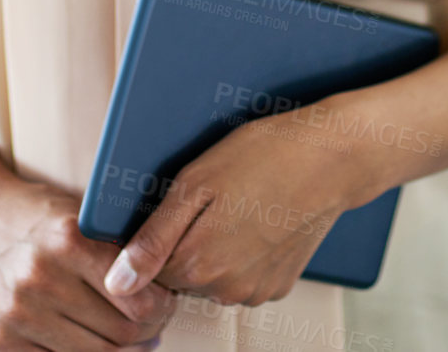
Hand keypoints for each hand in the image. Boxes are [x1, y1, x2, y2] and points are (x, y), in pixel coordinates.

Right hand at [0, 168, 179, 351]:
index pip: (136, 297)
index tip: (168, 300)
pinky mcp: (3, 341)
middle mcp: (40, 278)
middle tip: (156, 321)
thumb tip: (162, 286)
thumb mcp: (78, 212)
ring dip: (123, 351)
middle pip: (120, 334)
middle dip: (149, 331)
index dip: (162, 305)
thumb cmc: (35, 213)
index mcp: (66, 240)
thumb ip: (115, 245)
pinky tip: (96, 342)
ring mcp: (18, 314)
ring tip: (132, 336)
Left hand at [101, 109, 361, 309]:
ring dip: (214, 248)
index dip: (153, 235)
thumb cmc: (262, 156)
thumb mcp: (195, 183)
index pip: (146, 270)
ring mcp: (255, 291)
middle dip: (184, 241)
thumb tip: (117, 283)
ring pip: (212, 277)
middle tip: (209, 198)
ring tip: (237, 203)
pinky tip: (257, 217)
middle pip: (180, 274)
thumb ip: (153, 238)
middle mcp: (225, 290)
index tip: (173, 205)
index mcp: (197, 264)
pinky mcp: (279, 285)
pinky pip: (243, 277)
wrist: (330, 158)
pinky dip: (243, 253)